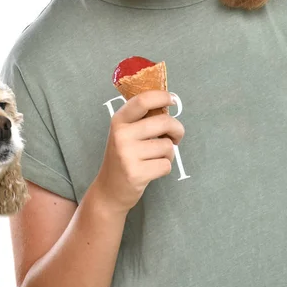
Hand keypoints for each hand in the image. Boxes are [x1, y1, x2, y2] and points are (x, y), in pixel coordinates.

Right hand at [92, 90, 184, 215]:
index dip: (162, 96)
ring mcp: (127, 154)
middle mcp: (121, 134)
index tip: (173, 99)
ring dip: (168, 153)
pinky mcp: (136, 173)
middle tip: (175, 137)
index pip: (143, 100)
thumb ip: (141, 119)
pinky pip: (166, 165)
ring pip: (167, 146)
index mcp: (119, 120)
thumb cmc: (123, 156)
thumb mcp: (124, 133)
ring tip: (156, 157)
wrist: (109, 190)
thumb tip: (168, 102)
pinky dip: (164, 167)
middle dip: (177, 129)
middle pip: (163, 122)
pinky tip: (152, 169)